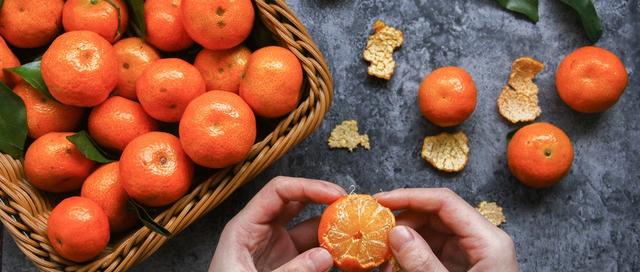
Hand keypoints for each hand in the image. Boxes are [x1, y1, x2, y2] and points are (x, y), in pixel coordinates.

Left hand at [209, 176, 345, 271]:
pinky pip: (313, 252)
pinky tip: (345, 254)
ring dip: (331, 229)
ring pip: (309, 228)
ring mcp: (277, 248)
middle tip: (351, 207)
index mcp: (245, 227)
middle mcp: (263, 232)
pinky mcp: (288, 265)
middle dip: (325, 202)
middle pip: (297, 203)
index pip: (278, 192)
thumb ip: (291, 271)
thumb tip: (326, 256)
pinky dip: (330, 252)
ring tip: (354, 232)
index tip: (335, 194)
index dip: (308, 187)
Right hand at [375, 188, 517, 271]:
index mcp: (488, 240)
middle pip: (436, 215)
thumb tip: (396, 232)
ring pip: (431, 233)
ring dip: (404, 240)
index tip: (380, 201)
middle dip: (404, 222)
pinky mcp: (461, 267)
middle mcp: (481, 241)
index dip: (410, 196)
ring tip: (382, 256)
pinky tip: (394, 267)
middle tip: (375, 232)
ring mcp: (471, 254)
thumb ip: (422, 262)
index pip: (445, 202)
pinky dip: (411, 256)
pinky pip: (432, 251)